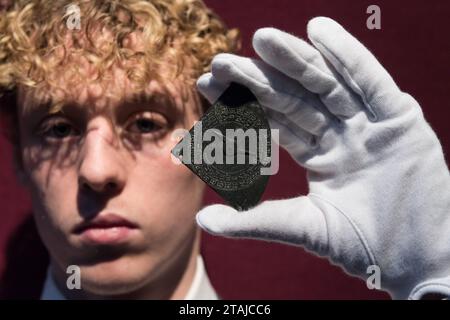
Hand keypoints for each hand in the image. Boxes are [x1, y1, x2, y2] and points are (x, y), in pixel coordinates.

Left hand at [195, 17, 449, 298]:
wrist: (414, 262)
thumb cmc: (362, 246)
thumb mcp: (305, 228)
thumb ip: (256, 220)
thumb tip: (203, 218)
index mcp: (318, 153)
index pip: (275, 119)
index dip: (243, 102)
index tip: (207, 84)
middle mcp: (341, 132)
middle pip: (296, 97)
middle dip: (260, 78)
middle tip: (222, 62)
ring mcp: (369, 124)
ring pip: (328, 84)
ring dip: (296, 60)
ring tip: (262, 40)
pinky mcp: (400, 120)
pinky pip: (372, 83)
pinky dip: (349, 58)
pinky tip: (319, 32)